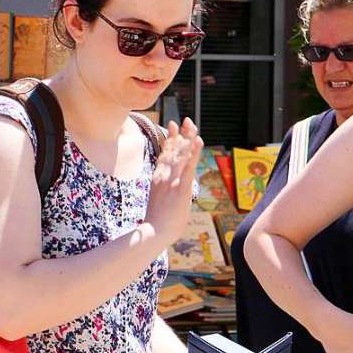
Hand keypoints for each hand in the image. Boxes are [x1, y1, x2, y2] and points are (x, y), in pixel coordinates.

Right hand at [147, 118, 201, 234]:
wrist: (155, 232)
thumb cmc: (157, 224)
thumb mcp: (159, 204)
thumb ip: (163, 195)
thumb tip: (166, 196)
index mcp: (158, 178)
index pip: (165, 154)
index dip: (170, 138)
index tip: (173, 125)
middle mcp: (164, 176)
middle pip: (173, 150)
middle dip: (181, 134)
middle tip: (187, 120)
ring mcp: (172, 180)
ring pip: (181, 155)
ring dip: (187, 138)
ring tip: (192, 124)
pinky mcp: (181, 187)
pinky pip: (189, 167)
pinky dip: (193, 153)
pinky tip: (197, 141)